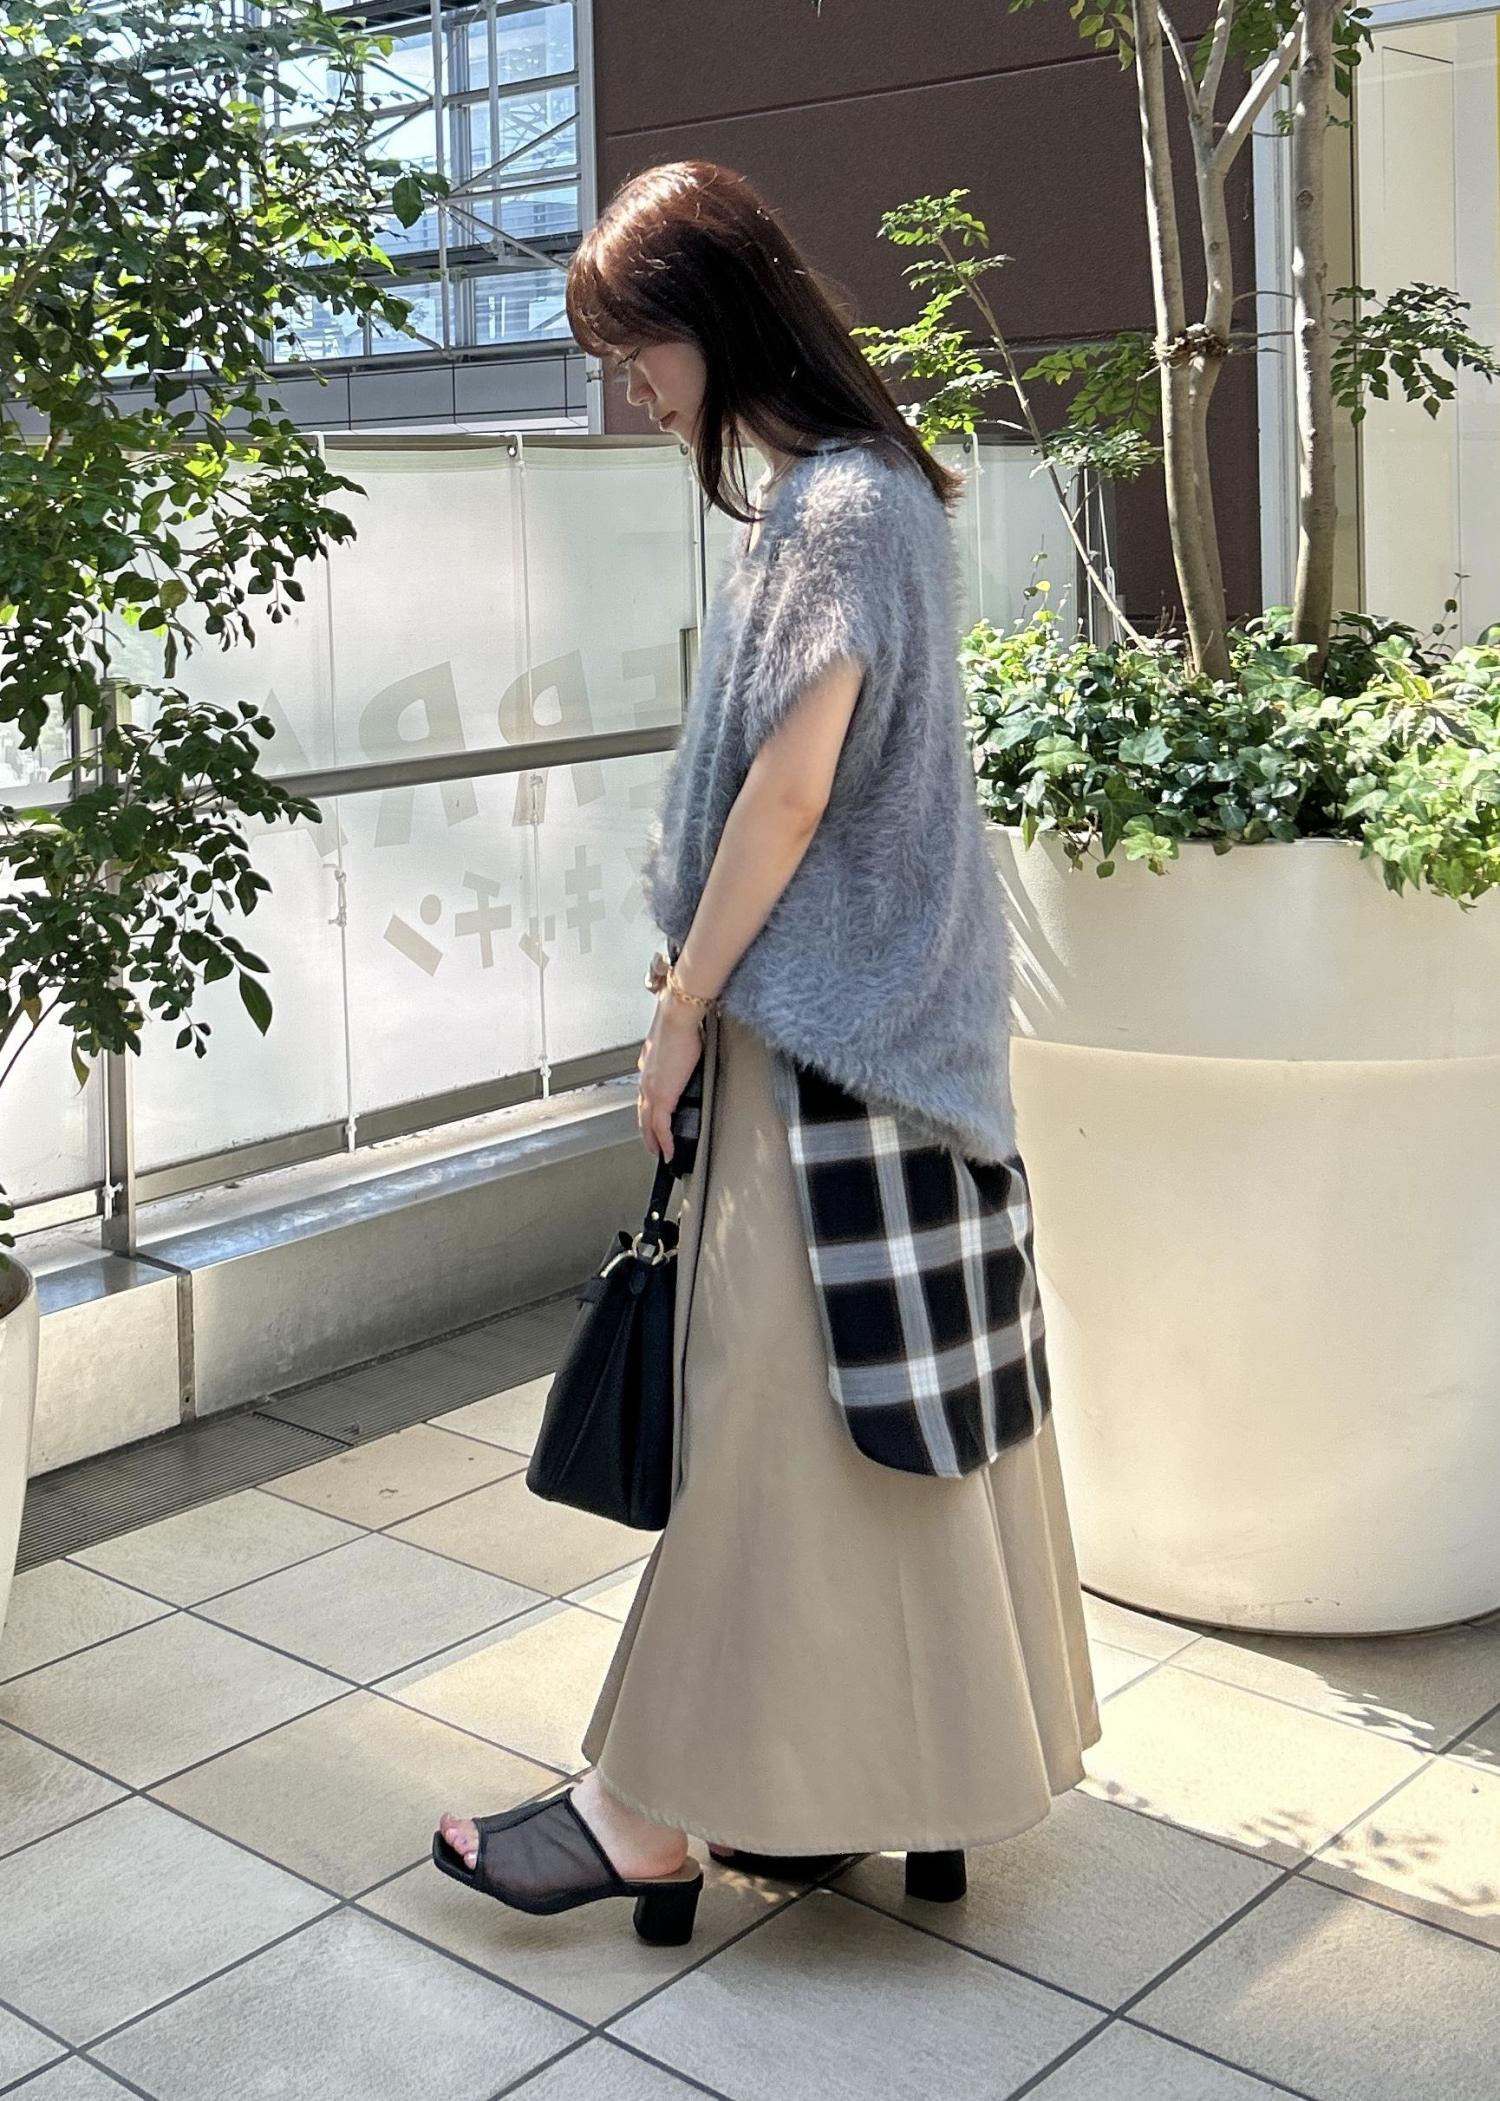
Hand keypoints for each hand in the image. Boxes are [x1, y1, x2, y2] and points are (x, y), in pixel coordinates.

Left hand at [637, 996, 703, 1161]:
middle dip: (647, 1132)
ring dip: (653, 1141)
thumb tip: (690, 1057)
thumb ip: (680, 1056)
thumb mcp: (678, 1044)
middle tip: (653, 1146)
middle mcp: (645, 1080)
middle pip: (643, 1113)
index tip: (654, 1121)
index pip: (646, 1096)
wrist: (677, 1019)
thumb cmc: (680, 1024)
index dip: (649, 1111)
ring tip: (661, 1153)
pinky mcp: (662, 1097)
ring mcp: (651, 1089)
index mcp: (649, 1067)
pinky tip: (669, 1152)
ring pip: (648, 1123)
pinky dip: (665, 1142)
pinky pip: (661, 1127)